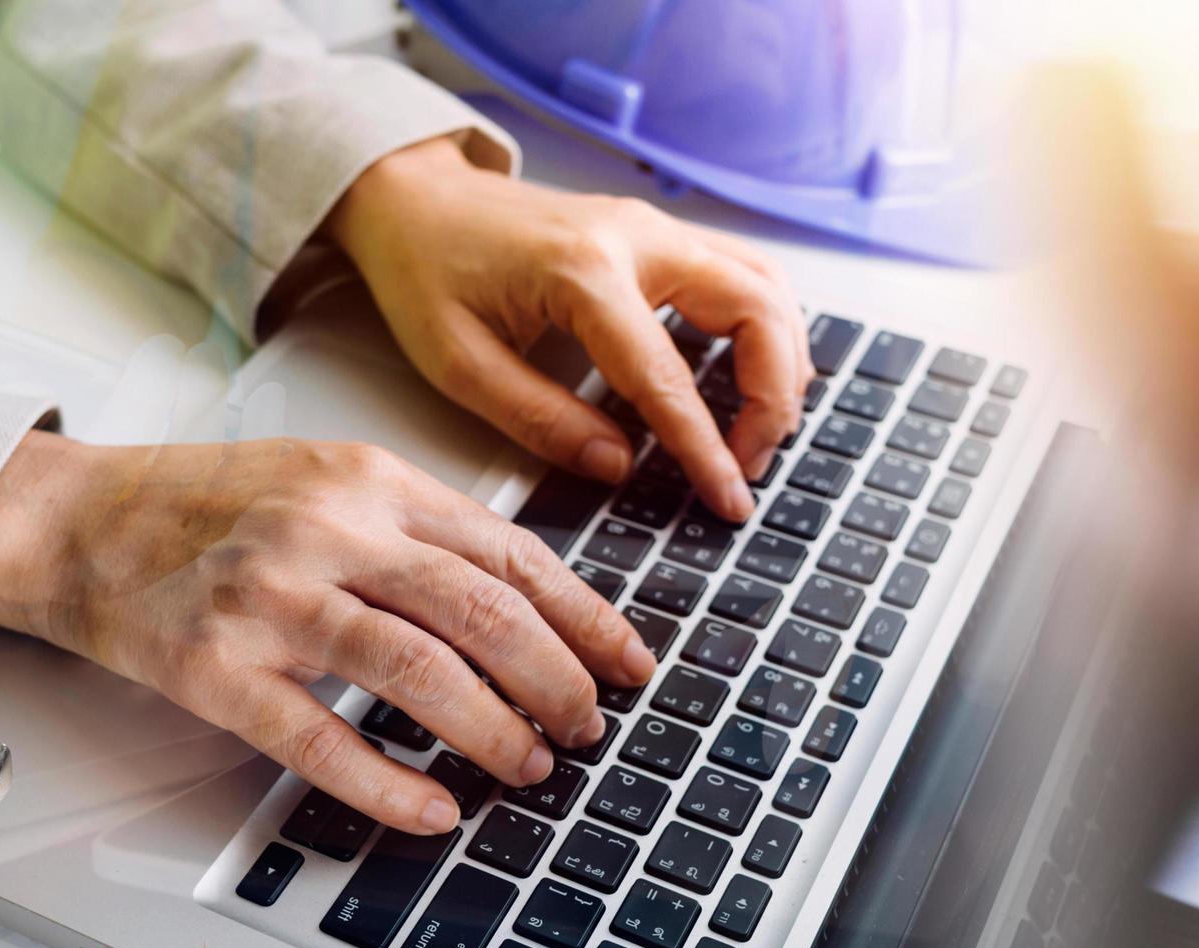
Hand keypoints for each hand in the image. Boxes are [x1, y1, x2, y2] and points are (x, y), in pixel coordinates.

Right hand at [0, 432, 657, 834]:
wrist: (73, 520)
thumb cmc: (205, 505)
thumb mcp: (328, 480)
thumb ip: (419, 528)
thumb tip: (528, 601)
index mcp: (370, 481)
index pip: (509, 553)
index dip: (585, 617)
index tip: (629, 662)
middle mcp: (329, 532)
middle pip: (484, 614)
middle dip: (558, 682)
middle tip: (587, 726)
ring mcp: (272, 599)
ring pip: (420, 673)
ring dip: (493, 732)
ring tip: (529, 766)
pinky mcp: (217, 669)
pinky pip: (322, 741)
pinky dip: (390, 786)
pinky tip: (433, 810)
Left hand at [328, 135, 807, 522]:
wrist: (416, 197)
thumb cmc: (427, 268)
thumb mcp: (457, 362)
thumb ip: (538, 418)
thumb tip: (616, 466)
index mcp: (582, 271)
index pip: (668, 376)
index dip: (706, 447)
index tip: (729, 500)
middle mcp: (637, 237)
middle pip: (757, 309)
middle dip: (772, 396)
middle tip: (748, 462)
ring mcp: (657, 228)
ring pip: (767, 287)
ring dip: (782, 360)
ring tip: (758, 428)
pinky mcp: (662, 234)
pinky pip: (747, 275)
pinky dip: (767, 329)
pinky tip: (751, 377)